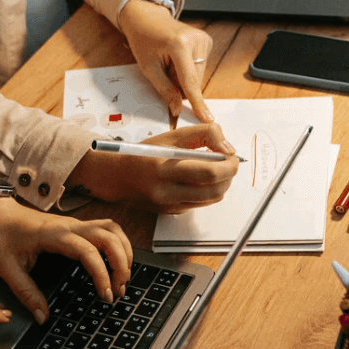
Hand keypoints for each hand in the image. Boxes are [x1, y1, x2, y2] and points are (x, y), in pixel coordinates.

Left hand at [0, 197, 134, 314]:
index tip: (105, 295)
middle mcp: (70, 226)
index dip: (102, 274)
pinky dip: (118, 244)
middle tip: (118, 290)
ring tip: (122, 277)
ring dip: (124, 251)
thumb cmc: (0, 237)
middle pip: (110, 236)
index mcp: (54, 235)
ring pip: (113, 229)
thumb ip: (26, 293)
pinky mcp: (77, 226)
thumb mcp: (6, 268)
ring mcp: (75, 223)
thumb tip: (43, 317)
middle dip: (121, 264)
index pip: (89, 251)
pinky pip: (107, 229)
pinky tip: (116, 262)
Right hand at [70, 123, 238, 213]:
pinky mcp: (171, 213)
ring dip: (221, 184)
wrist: (115, 177)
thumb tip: (228, 147)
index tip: (233, 156)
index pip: (209, 173)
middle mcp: (166, 192)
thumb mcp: (171, 136)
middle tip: (229, 162)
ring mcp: (169, 206)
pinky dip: (208, 192)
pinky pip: (200, 204)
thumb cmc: (142, 154)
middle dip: (229, 176)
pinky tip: (199, 180)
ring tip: (216, 169)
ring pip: (211, 200)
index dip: (229, 165)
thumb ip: (202, 135)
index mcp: (164, 169)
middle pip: (215, 190)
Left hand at [119, 0, 214, 124]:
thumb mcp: (148, 68)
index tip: (207, 118)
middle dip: (180, 84)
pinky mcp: (207, 40)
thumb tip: (178, 109)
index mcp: (180, 45)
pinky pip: (200, 67)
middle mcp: (197, 40)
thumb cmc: (144, 41)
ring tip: (170, 61)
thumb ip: (165, 89)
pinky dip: (189, 68)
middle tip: (164, 69)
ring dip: (184, 76)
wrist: (147, 18)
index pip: (190, 81)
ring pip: (198, 75)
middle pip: (194, 81)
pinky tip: (178, 57)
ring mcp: (204, 39)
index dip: (197, 102)